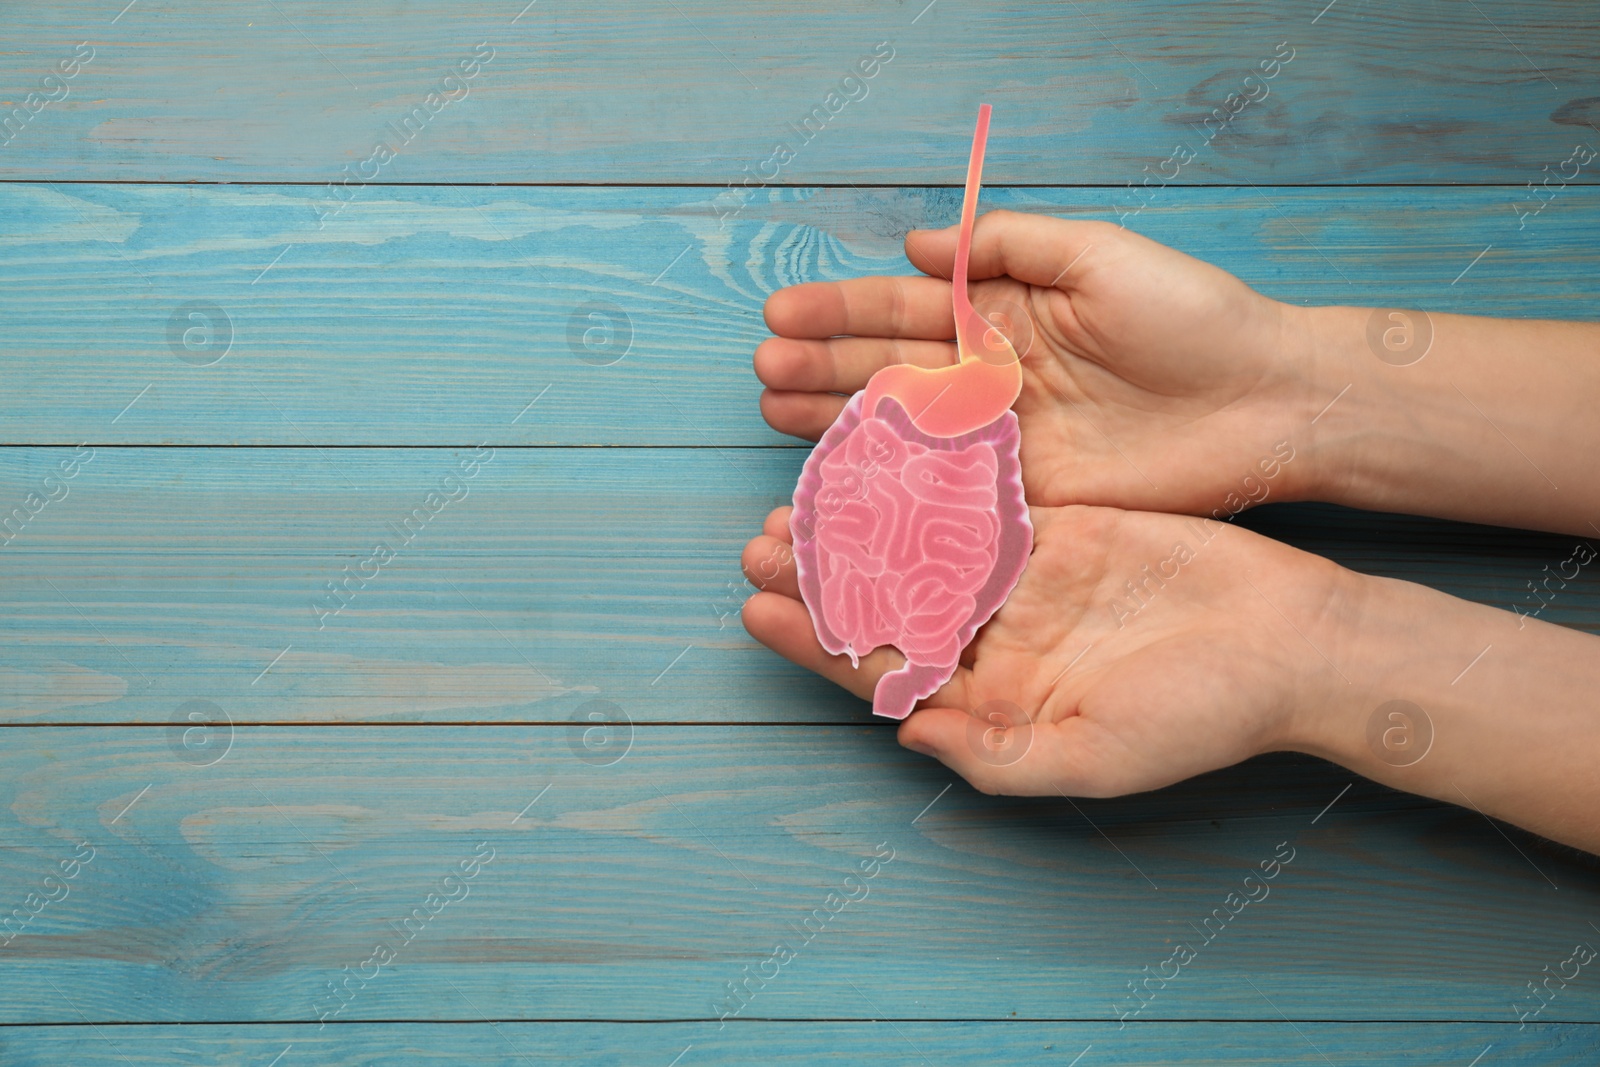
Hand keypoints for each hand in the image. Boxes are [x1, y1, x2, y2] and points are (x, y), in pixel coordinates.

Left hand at [742, 502, 1355, 795]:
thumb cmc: (1201, 715)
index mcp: (994, 700)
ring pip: (921, 549)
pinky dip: (929, 483)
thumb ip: (995, 757)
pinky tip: (879, 458)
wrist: (1290, 642)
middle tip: (759, 542)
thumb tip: (905, 736)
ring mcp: (1026, 582)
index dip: (821, 644)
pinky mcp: (1059, 528)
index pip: (886, 672)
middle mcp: (999, 641)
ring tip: (798, 498)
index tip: (760, 612)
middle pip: (889, 605)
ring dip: (861, 527)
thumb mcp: (1096, 759)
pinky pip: (979, 502)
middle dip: (822, 578)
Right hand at [757, 210, 1346, 517]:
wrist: (1263, 403)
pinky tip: (838, 475)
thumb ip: (1008, 247)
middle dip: (823, 367)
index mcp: (1006, 312)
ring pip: (905, 428)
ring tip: (776, 412)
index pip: (906, 309)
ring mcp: (1004, 435)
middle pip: (890, 368)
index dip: (841, 311)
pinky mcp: (1023, 492)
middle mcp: (994, 373)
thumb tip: (918, 245)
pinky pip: (944, 486)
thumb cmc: (1190, 317)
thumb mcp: (1098, 255)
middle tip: (763, 371)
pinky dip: (890, 482)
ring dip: (839, 420)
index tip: (781, 313)